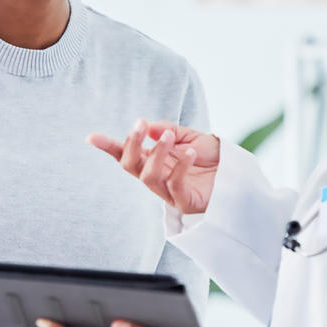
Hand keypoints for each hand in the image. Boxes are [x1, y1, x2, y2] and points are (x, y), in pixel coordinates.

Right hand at [88, 119, 219, 214]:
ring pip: (148, 177)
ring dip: (157, 153)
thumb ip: (168, 131)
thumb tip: (150, 128)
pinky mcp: (184, 202)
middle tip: (140, 124)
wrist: (235, 172)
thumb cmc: (210, 156)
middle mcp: (156, 176)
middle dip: (132, 144)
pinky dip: (181, 166)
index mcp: (153, 160)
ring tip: (169, 136)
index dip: (108, 147)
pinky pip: (175, 185)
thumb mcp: (189, 136)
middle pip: (130, 165)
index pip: (125, 154)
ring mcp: (168, 191)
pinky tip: (191, 153)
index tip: (91, 137)